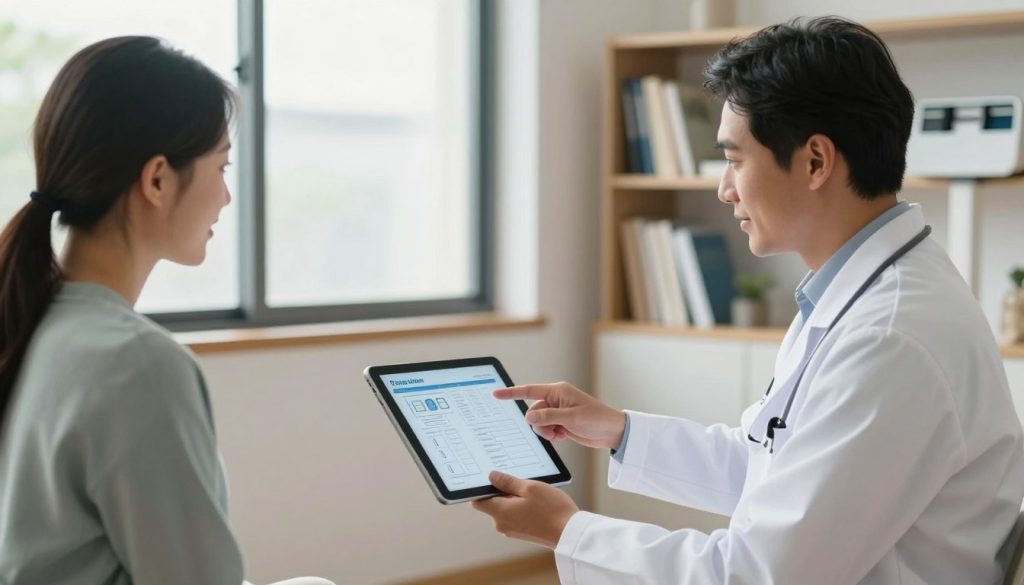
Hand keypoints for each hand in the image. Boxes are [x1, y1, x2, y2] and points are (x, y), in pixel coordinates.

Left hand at [472, 471, 578, 548]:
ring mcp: (512, 530)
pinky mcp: (522, 533)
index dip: (481, 488)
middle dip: (502, 491)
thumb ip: (508, 482)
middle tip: (518, 480)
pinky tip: (536, 502)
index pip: (477, 501)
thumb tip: (492, 477)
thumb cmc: (552, 510)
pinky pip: (515, 516)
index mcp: (500, 513)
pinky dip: (521, 507)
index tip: (491, 478)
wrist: (570, 533)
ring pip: (505, 509)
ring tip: (531, 491)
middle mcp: (502, 524)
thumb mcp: (530, 488)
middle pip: (492, 504)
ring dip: (513, 498)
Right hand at [494, 382, 626, 449]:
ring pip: (538, 422)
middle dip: (540, 424)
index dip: (511, 393)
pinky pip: (546, 429)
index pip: (529, 391)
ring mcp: (558, 411)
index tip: (495, 394)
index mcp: (558, 391)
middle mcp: (556, 399)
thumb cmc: (597, 419)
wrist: (612, 431)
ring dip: (546, 431)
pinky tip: (564, 436)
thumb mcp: (572, 419)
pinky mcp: (561, 422)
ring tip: (561, 434)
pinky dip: (552, 435)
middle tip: (555, 430)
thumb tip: (528, 417)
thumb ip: (548, 417)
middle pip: (533, 411)